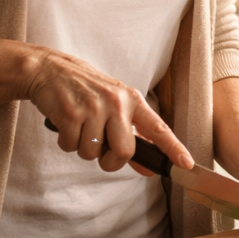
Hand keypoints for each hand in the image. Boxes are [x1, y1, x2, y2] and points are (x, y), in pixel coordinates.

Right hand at [24, 48, 193, 174]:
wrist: (52, 70)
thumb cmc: (87, 91)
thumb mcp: (115, 105)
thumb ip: (132, 135)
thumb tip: (147, 167)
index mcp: (133, 100)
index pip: (158, 127)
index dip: (174, 148)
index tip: (186, 165)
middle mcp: (117, 103)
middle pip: (124, 151)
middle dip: (111, 162)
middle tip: (101, 151)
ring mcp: (93, 107)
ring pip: (92, 153)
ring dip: (83, 149)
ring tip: (80, 127)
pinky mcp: (70, 113)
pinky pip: (70, 147)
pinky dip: (66, 142)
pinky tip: (66, 124)